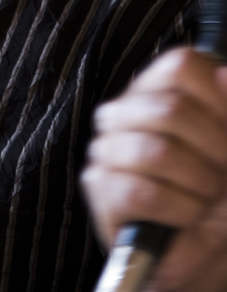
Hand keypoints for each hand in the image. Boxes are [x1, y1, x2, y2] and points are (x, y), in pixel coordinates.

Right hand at [81, 47, 226, 291]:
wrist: (210, 249)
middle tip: (223, 176)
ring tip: (206, 199)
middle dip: (214, 151)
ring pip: (156, 152)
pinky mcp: (101, 190)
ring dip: (199, 185)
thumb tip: (224, 74)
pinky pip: (141, 193)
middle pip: (171, 109)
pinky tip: (187, 216)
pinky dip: (178, 210)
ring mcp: (107, 148)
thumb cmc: (222, 192)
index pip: (180, 66)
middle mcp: (124, 111)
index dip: (217, 98)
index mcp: (157, 88)